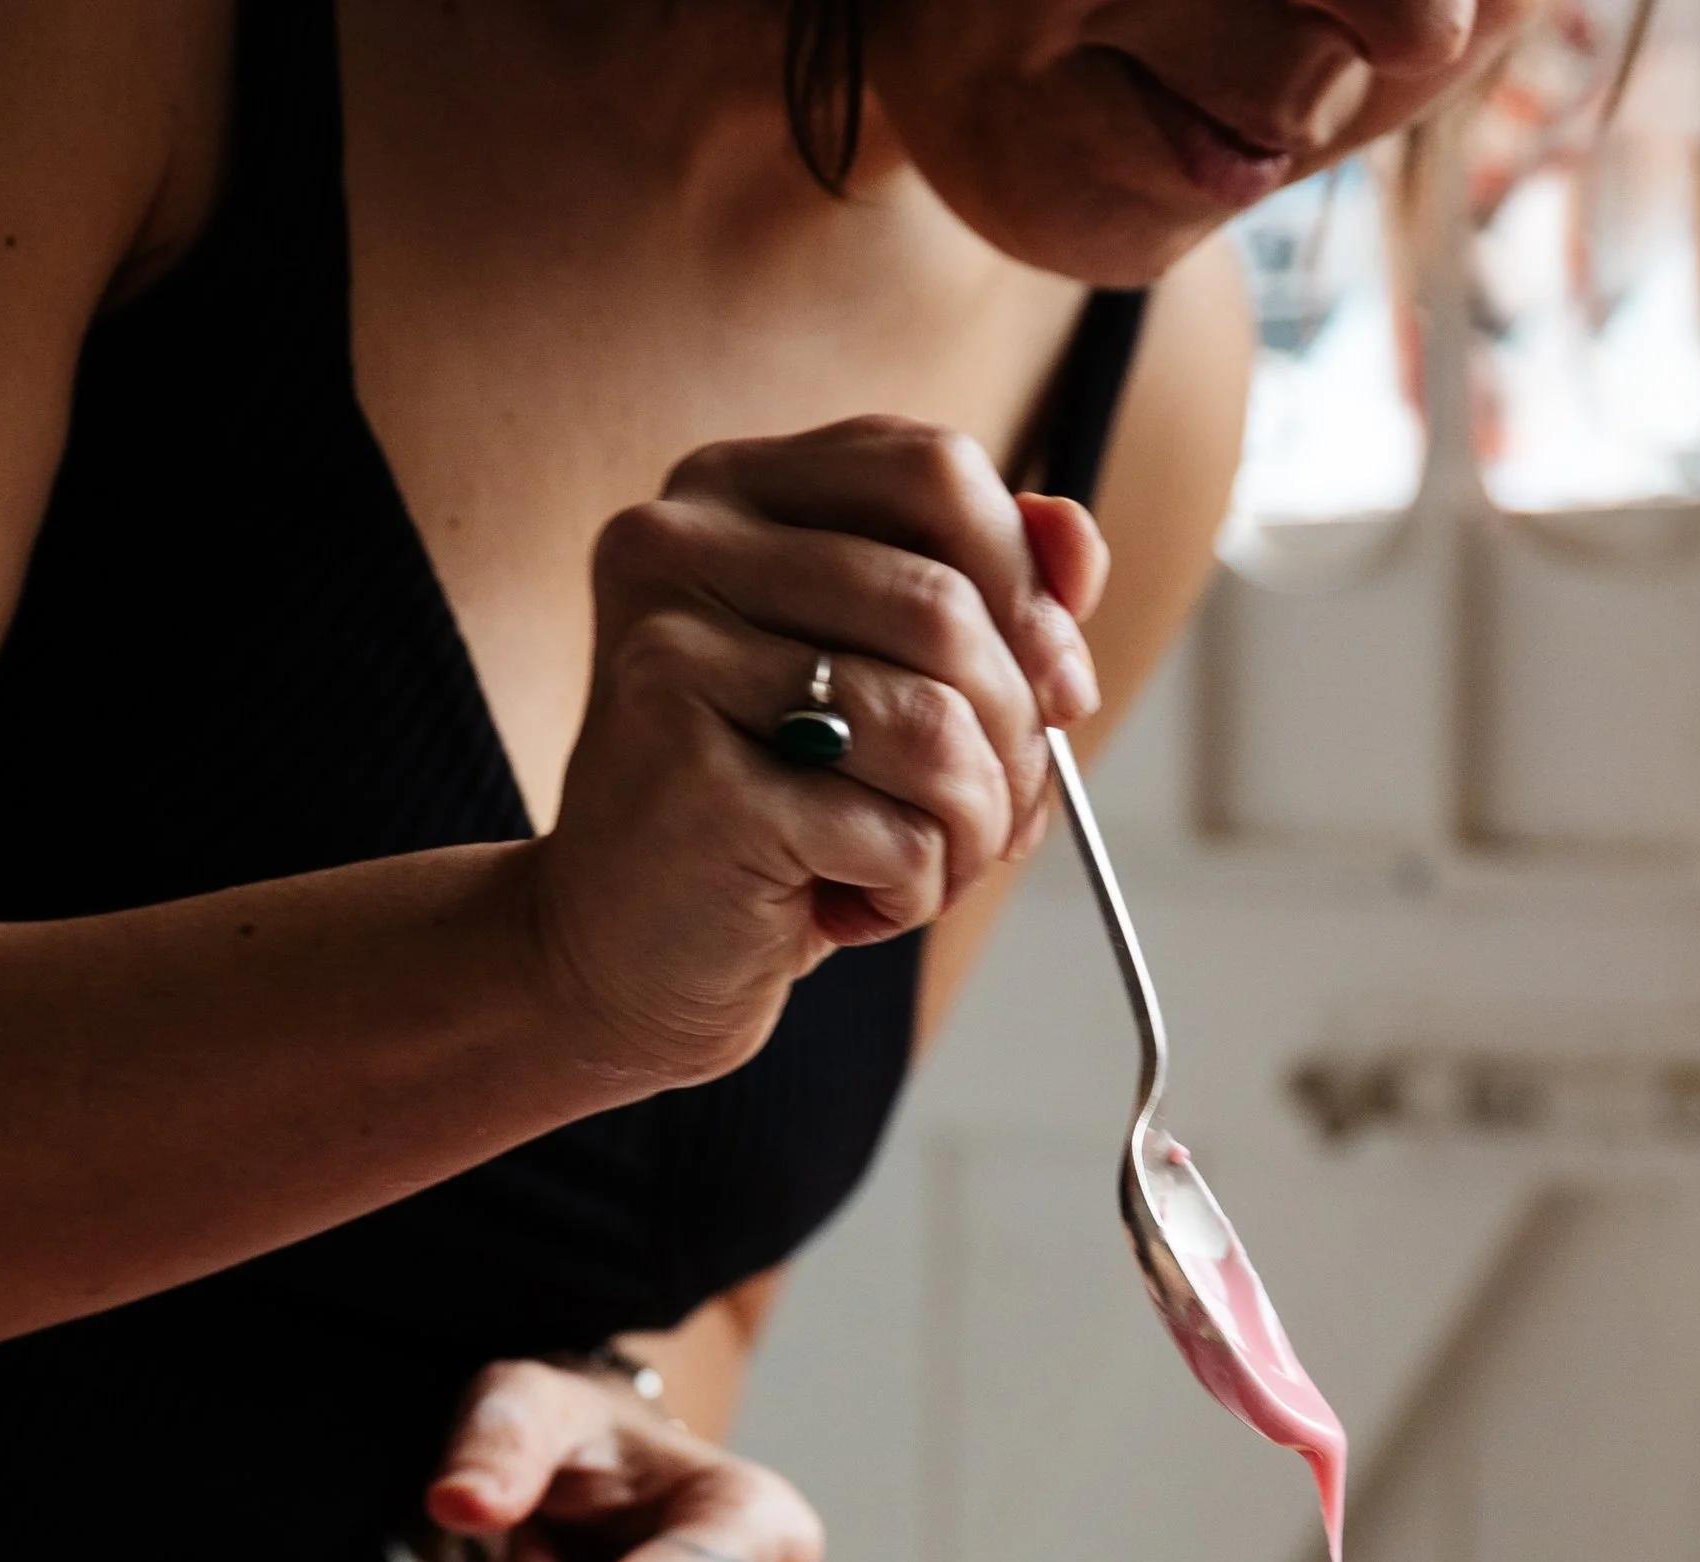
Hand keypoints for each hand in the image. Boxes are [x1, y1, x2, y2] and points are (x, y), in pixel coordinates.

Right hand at [526, 425, 1107, 1089]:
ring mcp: (674, 658)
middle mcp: (681, 548)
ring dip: (974, 831)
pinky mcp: (693, 780)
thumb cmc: (766, 816)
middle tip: (993, 817)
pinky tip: (851, 906)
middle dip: (1016, 740)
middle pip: (948, 607)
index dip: (1028, 583)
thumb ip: (976, 593)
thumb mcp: (876, 683)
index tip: (1058, 686)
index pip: (933, 469)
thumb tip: (1077, 546)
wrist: (623, 955)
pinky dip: (914, 891)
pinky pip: (898, 833)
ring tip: (921, 870)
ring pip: (938, 727)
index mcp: (728, 491)